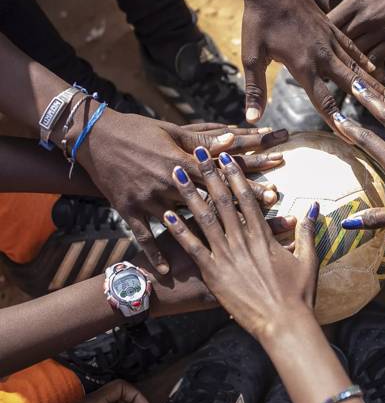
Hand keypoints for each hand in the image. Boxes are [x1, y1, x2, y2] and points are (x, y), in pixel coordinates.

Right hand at [75, 109, 288, 272]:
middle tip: (261, 231)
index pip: (223, 179)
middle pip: (209, 204)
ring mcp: (147, 200)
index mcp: (180, 162)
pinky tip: (166, 273)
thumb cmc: (138, 129)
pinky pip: (144, 237)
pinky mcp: (128, 210)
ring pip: (180, 224)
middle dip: (236, 216)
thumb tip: (232, 140)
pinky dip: (154, 256)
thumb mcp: (171, 131)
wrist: (93, 137)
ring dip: (202, 240)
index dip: (248, 187)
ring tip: (225, 256)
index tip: (272, 197)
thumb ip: (202, 140)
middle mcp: (167, 183)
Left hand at [162, 145, 318, 339]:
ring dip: (189, 194)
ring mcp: (227, 257)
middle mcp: (243, 241)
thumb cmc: (299, 295)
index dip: (235, 175)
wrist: (284, 325)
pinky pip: (193, 248)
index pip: (247, 198)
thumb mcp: (308, 260)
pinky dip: (179, 231)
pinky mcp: (214, 274)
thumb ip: (306, 232)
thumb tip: (312, 207)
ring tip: (176, 174)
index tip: (226, 157)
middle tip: (196, 153)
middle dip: (209, 174)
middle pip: (223, 201)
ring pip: (204, 219)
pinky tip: (165, 215)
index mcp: (264, 237)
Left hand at [240, 0, 381, 124]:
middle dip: (369, 102)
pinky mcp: (333, 29)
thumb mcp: (252, 56)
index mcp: (304, 65)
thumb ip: (255, 90)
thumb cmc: (258, 20)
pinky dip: (365, 62)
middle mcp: (323, 55)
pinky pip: (353, 50)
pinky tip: (376, 71)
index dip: (338, 122)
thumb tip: (252, 120)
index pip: (324, 100)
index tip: (351, 137)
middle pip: (351, 85)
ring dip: (373, 85)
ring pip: (357, 68)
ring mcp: (331, 41)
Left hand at [312, 0, 384, 66]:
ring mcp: (383, 32)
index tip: (316, 37)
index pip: (330, 23)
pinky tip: (362, 69)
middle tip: (322, 58)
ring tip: (339, 67)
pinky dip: (369, 66)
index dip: (321, 32)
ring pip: (357, 55)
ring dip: (349, 61)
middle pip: (341, 42)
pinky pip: (377, 61)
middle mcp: (368, 18)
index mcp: (357, 1)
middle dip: (331, 49)